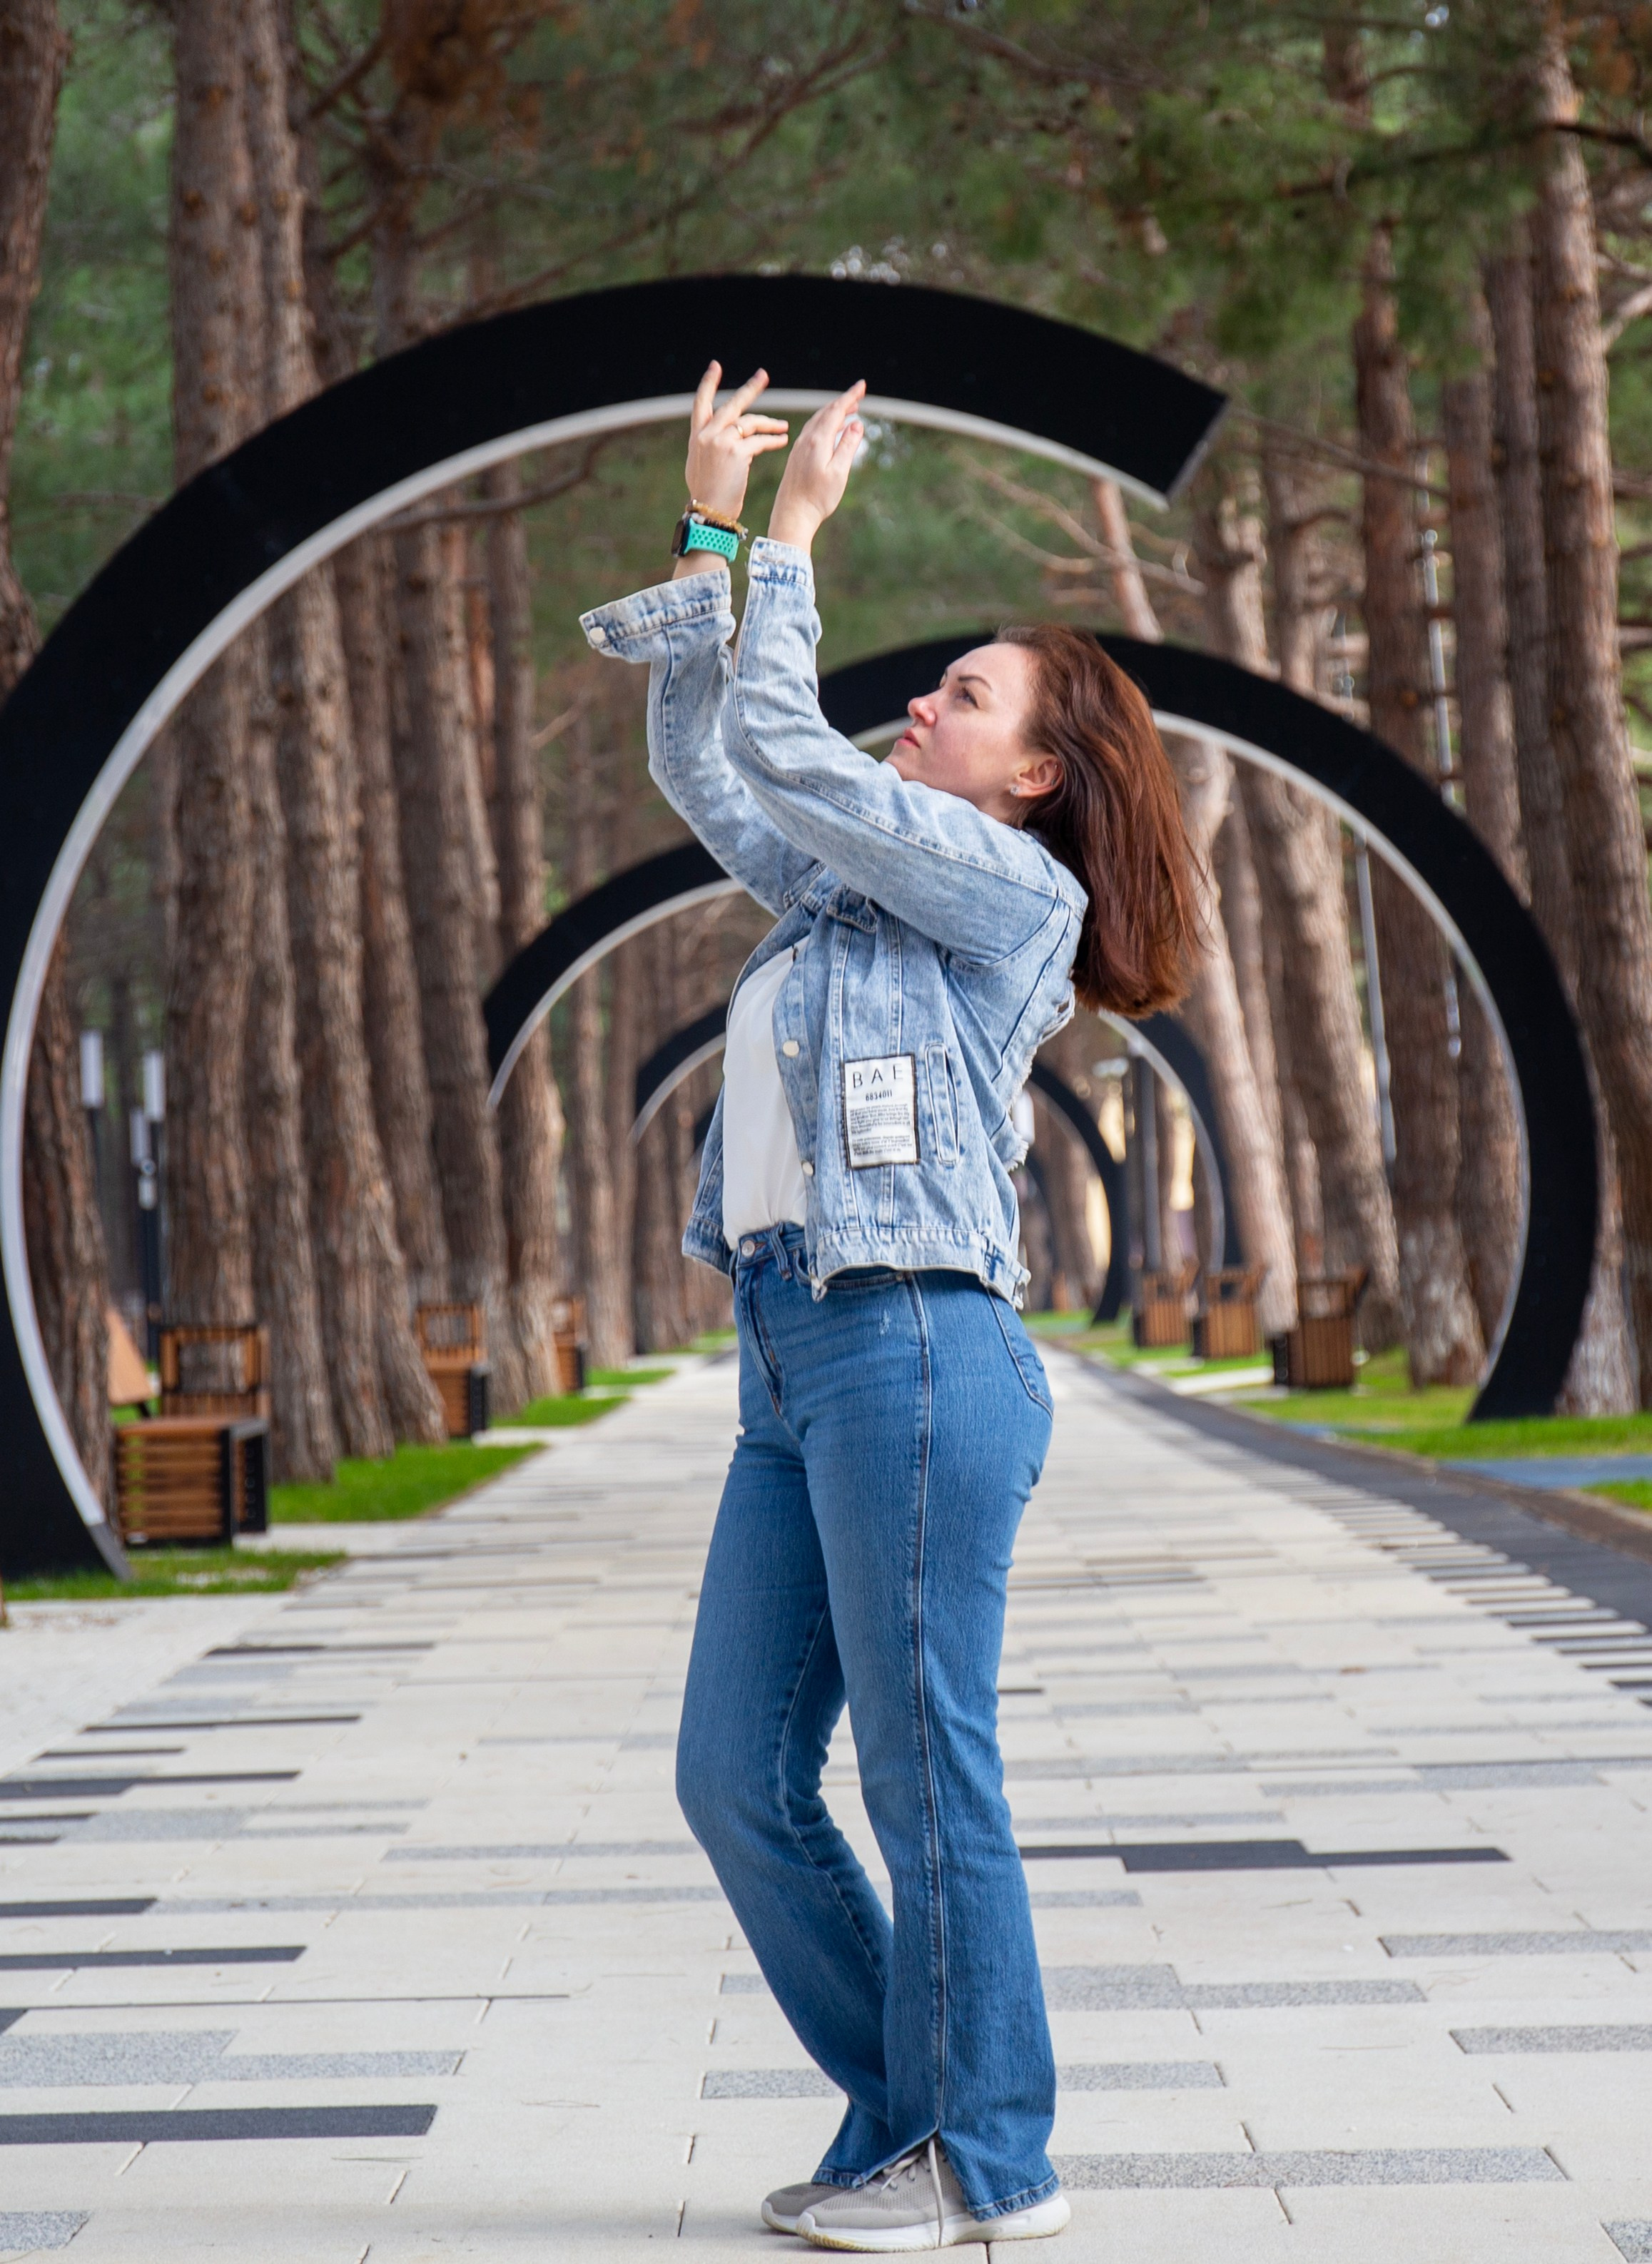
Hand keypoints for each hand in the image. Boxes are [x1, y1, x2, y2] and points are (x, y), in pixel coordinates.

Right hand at [683, 361, 788, 522]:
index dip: (708, 383)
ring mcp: (721, 442)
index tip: (715, 367)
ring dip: (769, 423)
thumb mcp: (699, 465)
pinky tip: (783, 440)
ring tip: (783, 427)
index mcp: (697, 436)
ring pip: (750, 422)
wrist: (709, 512)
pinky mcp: (736, 452)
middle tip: (763, 376)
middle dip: (750, 388)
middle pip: (732, 404)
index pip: (701, 403)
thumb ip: (709, 446)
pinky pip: (759, 440)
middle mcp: (707, 434)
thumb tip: (722, 437)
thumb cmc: (707, 495)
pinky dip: (773, 440)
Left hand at [768, 381, 865, 552]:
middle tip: (859, 396)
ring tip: (849, 411)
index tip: (862, 385)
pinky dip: (824, 423)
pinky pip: (812, 431)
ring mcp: (799, 448)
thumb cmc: (817, 498)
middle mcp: (806, 440)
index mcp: (818, 441)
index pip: (836, 410)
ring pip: (817, 420)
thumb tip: (856, 424)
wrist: (792, 516)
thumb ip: (848, 446)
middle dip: (843, 402)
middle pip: (826, 412)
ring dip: (833, 412)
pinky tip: (830, 430)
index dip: (850, 396)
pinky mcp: (796, 457)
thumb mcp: (839, 472)